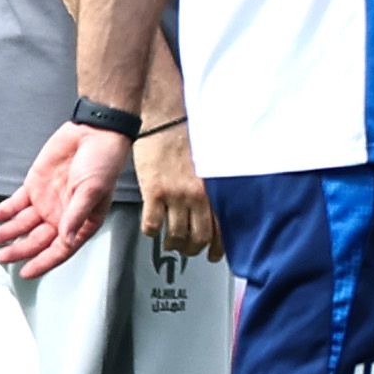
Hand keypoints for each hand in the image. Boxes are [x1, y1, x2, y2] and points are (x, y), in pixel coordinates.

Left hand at [0, 123, 132, 277]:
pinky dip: (4, 210)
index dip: (44, 262)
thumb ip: (77, 216)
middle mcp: (63, 215)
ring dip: (7, 232)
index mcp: (82, 221)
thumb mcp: (93, 190)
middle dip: (19, 249)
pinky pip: (16, 203)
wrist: (94, 132)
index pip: (62, 248)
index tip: (26, 272)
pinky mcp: (35, 186)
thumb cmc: (103, 162)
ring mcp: (48, 201)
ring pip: (23, 224)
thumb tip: (66, 241)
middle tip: (1, 256)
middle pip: (38, 239)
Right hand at [135, 124, 220, 262]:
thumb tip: (219, 206)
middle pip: (198, 237)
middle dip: (193, 249)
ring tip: (170, 243)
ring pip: (175, 235)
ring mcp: (175, 195)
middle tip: (189, 250)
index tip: (215, 255)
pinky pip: (152, 223)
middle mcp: (197, 196)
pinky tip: (151, 229)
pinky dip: (151, 231)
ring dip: (173, 244)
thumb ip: (214, 187)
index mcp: (214, 189)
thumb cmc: (188, 136)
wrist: (165, 118)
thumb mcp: (211, 164)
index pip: (221, 228)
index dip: (218, 247)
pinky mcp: (153, 192)